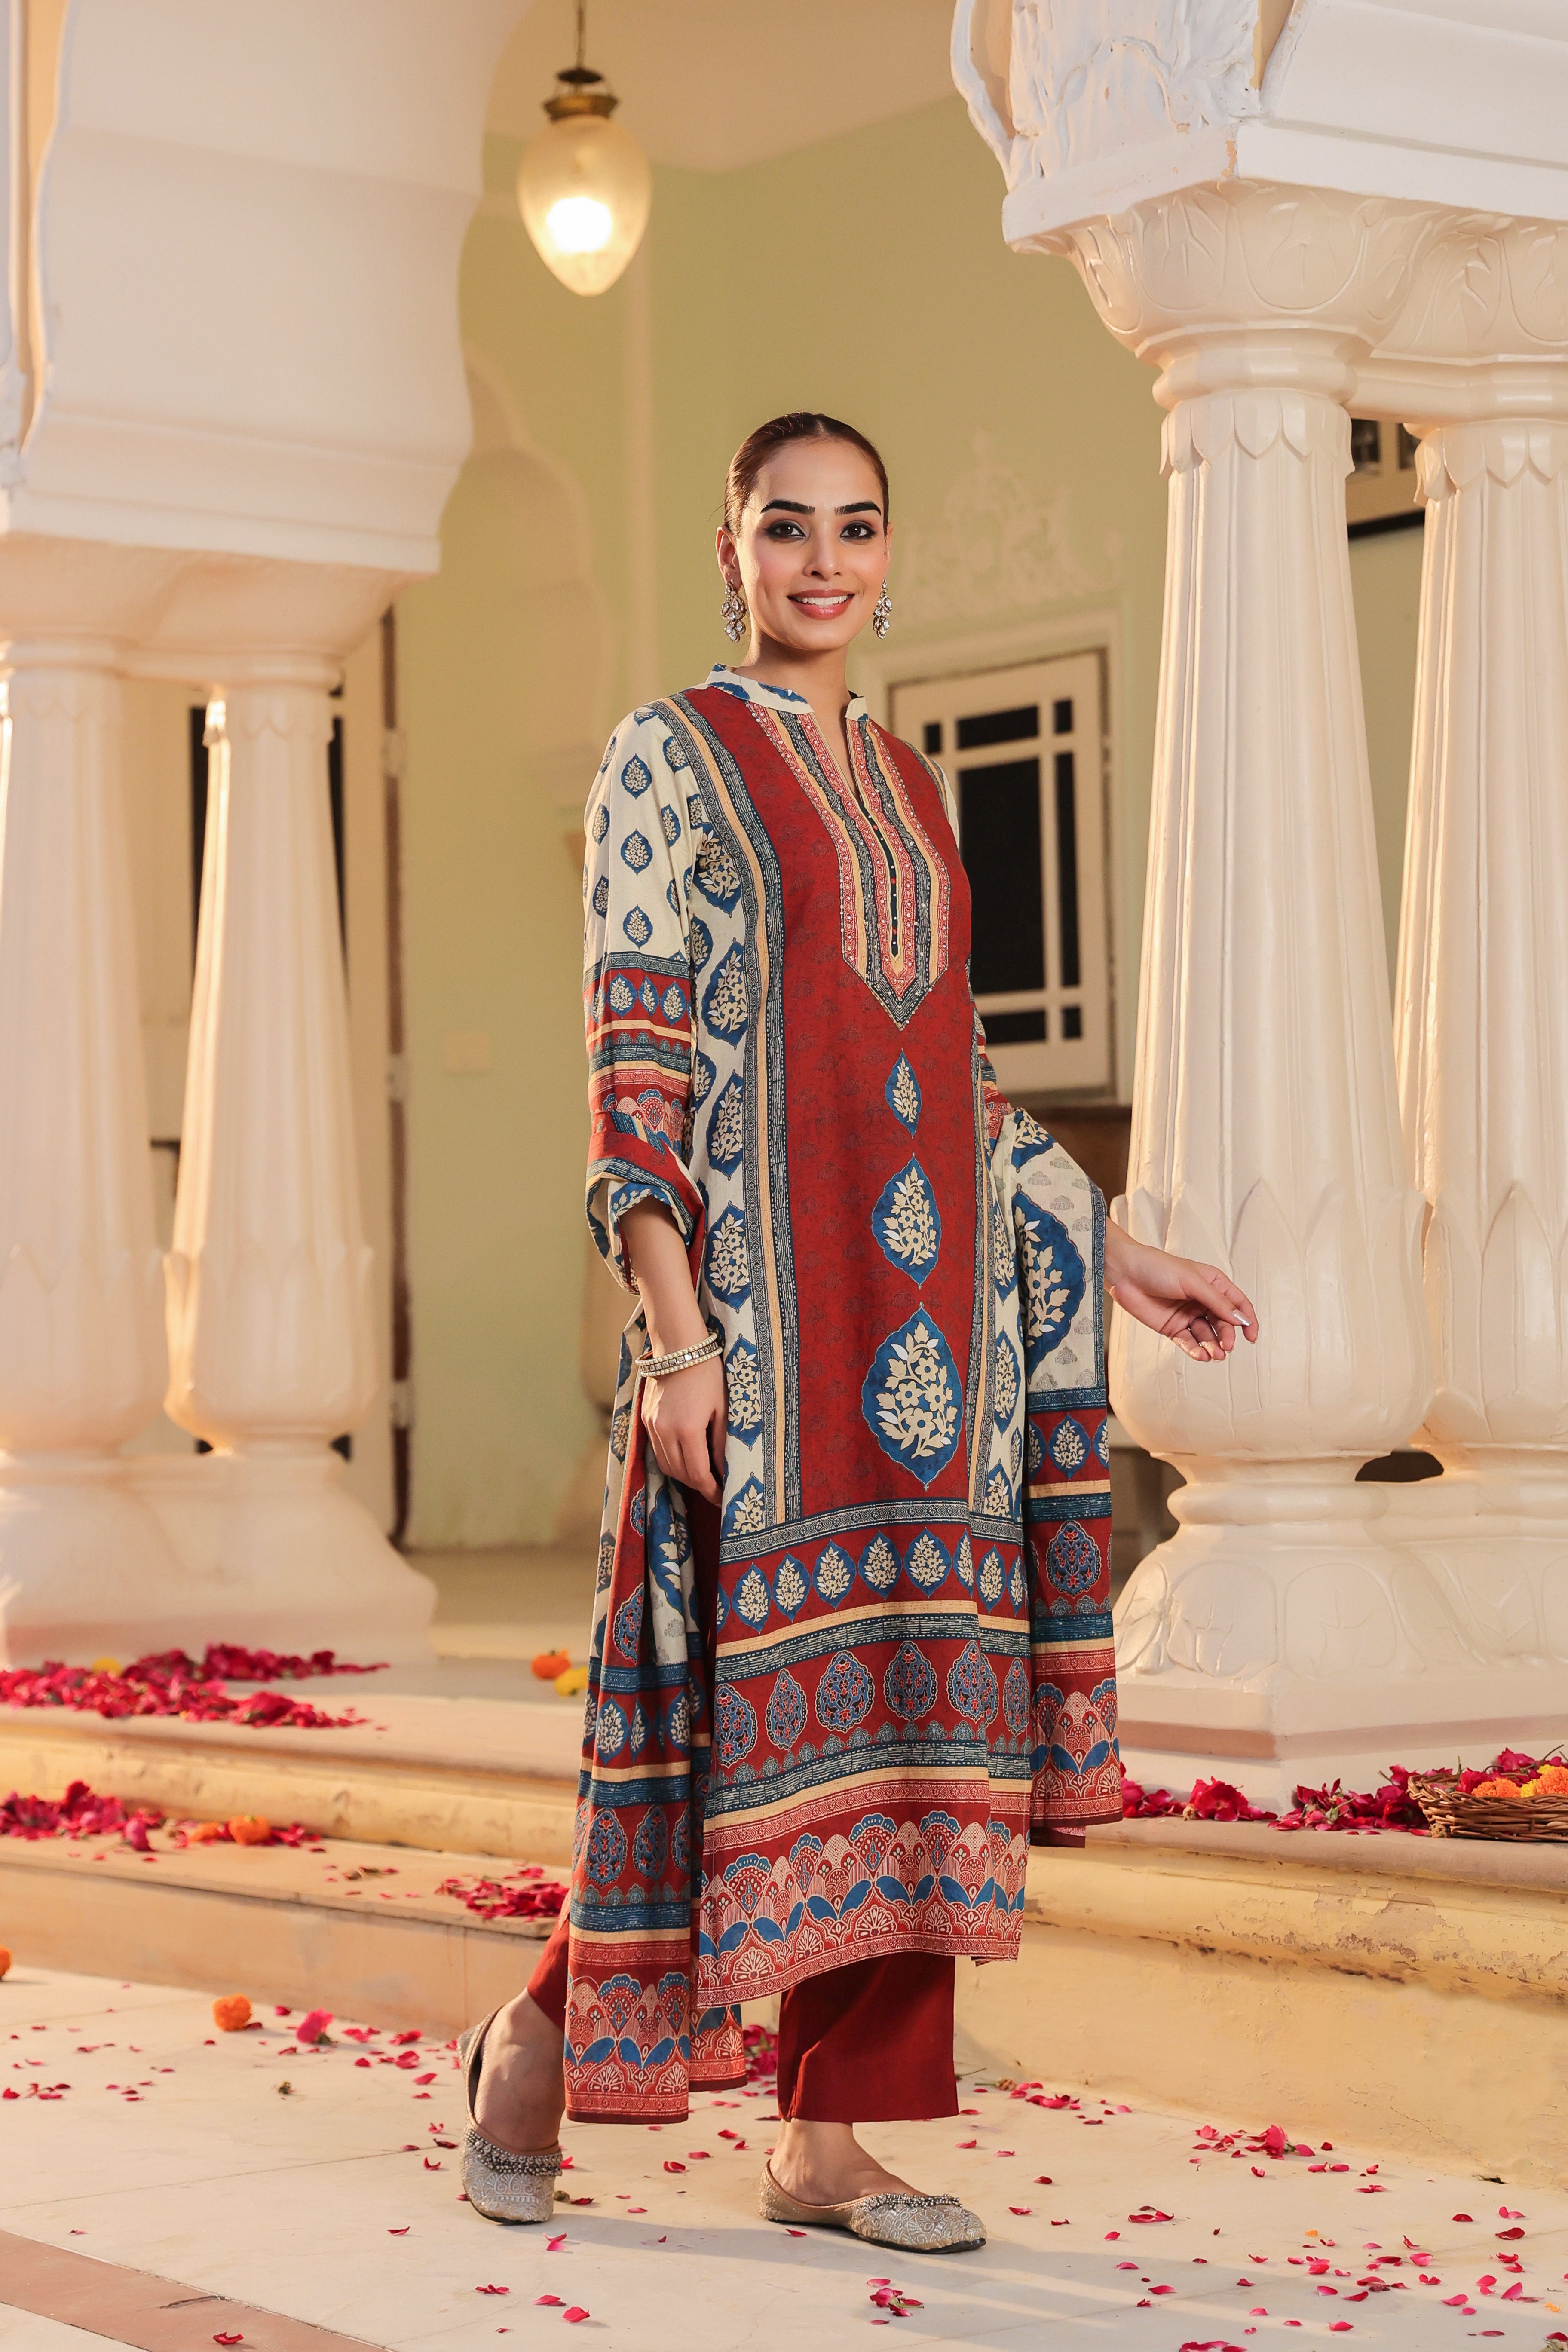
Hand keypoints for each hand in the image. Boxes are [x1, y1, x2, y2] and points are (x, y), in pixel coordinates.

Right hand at [640, 1353, 727, 1504]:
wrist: (679, 1347)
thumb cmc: (708, 1374)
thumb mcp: (723, 1409)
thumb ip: (722, 1443)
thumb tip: (725, 1471)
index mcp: (687, 1429)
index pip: (698, 1474)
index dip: (710, 1490)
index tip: (722, 1498)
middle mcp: (665, 1431)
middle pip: (680, 1474)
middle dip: (698, 1485)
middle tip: (715, 1488)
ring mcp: (652, 1425)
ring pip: (666, 1465)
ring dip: (683, 1475)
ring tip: (702, 1475)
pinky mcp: (645, 1418)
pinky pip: (657, 1449)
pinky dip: (671, 1460)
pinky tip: (685, 1457)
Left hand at [1103, 1226, 1258, 1362]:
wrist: (1125, 1273)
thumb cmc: (1157, 1267)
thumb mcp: (1192, 1281)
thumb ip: (1217, 1301)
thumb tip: (1239, 1318)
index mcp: (1212, 1283)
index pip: (1237, 1304)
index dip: (1247, 1320)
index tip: (1251, 1336)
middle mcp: (1202, 1300)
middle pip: (1223, 1323)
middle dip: (1227, 1335)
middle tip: (1226, 1345)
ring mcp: (1187, 1315)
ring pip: (1207, 1335)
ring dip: (1213, 1346)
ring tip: (1215, 1354)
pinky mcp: (1172, 1327)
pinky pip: (1189, 1342)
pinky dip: (1196, 1350)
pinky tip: (1201, 1355)